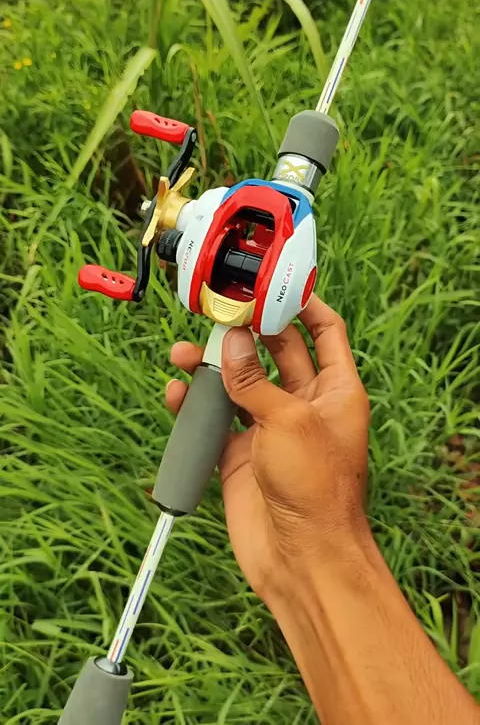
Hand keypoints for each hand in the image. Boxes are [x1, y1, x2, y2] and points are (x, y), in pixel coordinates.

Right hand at [166, 295, 370, 603]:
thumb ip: (256, 382)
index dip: (304, 305)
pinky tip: (177, 393)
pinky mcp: (242, 455)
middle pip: (276, 353)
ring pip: (240, 385)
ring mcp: (271, 429)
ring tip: (184, 353)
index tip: (274, 283)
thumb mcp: (289, 422)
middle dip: (248, 331)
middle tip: (218, 312)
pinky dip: (197, 406)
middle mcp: (305, 404)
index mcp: (336, 390)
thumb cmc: (316, 491)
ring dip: (214, 368)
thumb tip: (233, 344)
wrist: (302, 560)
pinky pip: (217, 421)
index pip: (325, 332)